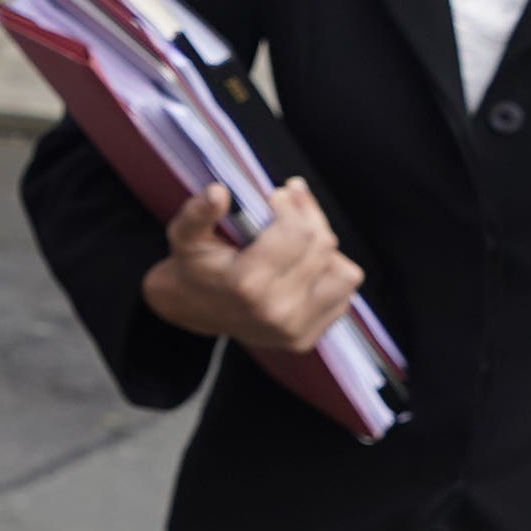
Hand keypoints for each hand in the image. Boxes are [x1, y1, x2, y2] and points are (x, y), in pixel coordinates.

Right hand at [140, 178, 363, 357]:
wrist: (194, 309)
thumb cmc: (195, 264)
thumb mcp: (186, 234)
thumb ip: (199, 212)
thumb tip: (219, 192)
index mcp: (247, 284)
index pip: (297, 232)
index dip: (290, 205)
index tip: (275, 197)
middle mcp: (276, 311)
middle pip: (322, 246)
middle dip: (309, 217)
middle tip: (290, 204)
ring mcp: (295, 329)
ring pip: (344, 273)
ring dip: (325, 249)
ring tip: (301, 238)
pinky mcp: (307, 339)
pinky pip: (343, 295)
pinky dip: (330, 274)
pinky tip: (304, 265)